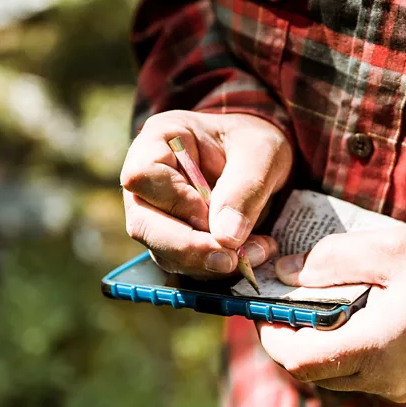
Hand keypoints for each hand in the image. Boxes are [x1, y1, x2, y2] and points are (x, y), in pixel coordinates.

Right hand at [120, 111, 291, 277]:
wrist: (261, 159)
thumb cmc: (255, 143)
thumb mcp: (262, 152)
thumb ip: (245, 188)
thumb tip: (226, 238)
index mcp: (160, 140)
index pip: (143, 176)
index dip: (175, 201)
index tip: (211, 215)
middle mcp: (148, 179)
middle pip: (143, 224)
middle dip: (188, 248)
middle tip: (232, 258)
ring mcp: (157, 212)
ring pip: (163, 251)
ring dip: (208, 262)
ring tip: (257, 251)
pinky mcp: (175, 239)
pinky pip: (185, 263)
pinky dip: (217, 267)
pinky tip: (251, 255)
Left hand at [257, 225, 405, 402]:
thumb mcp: (390, 250)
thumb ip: (331, 259)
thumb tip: (285, 272)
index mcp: (374, 347)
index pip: (300, 361)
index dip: (271, 336)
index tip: (265, 309)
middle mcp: (382, 377)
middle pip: (311, 371)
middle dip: (289, 338)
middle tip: (286, 303)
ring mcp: (396, 385)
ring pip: (334, 374)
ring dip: (317, 344)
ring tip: (319, 304)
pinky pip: (360, 373)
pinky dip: (344, 348)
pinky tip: (353, 315)